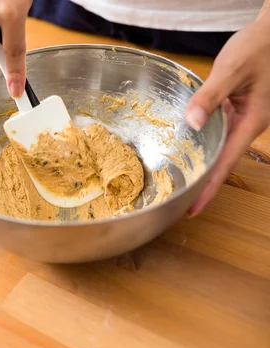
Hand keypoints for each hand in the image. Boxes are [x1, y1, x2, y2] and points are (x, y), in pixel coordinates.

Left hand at [185, 11, 269, 216]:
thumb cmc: (258, 46)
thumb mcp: (231, 70)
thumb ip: (209, 96)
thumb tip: (191, 123)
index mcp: (252, 122)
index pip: (226, 163)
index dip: (209, 188)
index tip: (194, 208)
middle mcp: (249, 125)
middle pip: (223, 161)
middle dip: (204, 182)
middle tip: (181, 202)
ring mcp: (244, 119)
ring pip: (220, 148)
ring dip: (203, 164)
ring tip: (181, 182)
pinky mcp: (237, 110)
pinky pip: (219, 132)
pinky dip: (204, 142)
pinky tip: (188, 148)